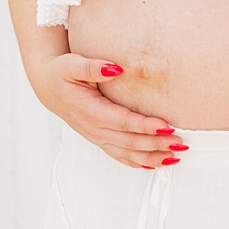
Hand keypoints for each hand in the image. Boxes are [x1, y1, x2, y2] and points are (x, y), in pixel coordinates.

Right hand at [28, 51, 187, 170]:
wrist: (48, 87)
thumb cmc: (61, 74)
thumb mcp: (71, 65)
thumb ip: (92, 67)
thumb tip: (116, 68)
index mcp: (89, 111)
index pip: (122, 121)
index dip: (144, 125)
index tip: (166, 125)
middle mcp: (94, 129)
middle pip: (129, 141)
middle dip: (156, 143)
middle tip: (180, 141)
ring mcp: (97, 137)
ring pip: (127, 153)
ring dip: (152, 156)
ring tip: (175, 155)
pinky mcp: (99, 139)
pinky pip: (120, 156)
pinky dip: (139, 162)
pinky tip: (156, 164)